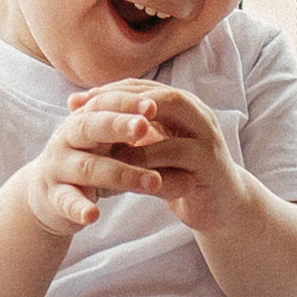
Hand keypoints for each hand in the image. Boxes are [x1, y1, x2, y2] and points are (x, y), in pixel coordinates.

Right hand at [19, 94, 179, 236]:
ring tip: (153, 181)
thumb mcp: (118, 155)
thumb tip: (192, 173)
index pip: (106, 103)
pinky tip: (93, 215)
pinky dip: (79, 207)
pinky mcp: (53, 197)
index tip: (155, 105)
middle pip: (91, 126)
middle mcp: (67, 139)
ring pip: (88, 167)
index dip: (129, 103)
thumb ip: (148, 156)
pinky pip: (66, 201)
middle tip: (145, 126)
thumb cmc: (94, 168)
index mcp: (84, 121)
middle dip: (118, 125)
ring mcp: (58, 168)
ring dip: (121, 172)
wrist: (50, 198)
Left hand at [75, 79, 252, 241]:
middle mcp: (198, 114)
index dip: (108, 91)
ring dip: (135, 125)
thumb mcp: (151, 149)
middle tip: (88, 113)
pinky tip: (125, 169)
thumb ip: (127, 131)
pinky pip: (179, 153)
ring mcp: (208, 136)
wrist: (220, 208)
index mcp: (181, 107)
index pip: (142, 87)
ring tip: (102, 138)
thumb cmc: (180, 175)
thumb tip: (79, 108)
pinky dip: (151, 158)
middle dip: (123, 100)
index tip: (75, 102)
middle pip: (159, 93)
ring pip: (171, 114)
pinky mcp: (212, 162)